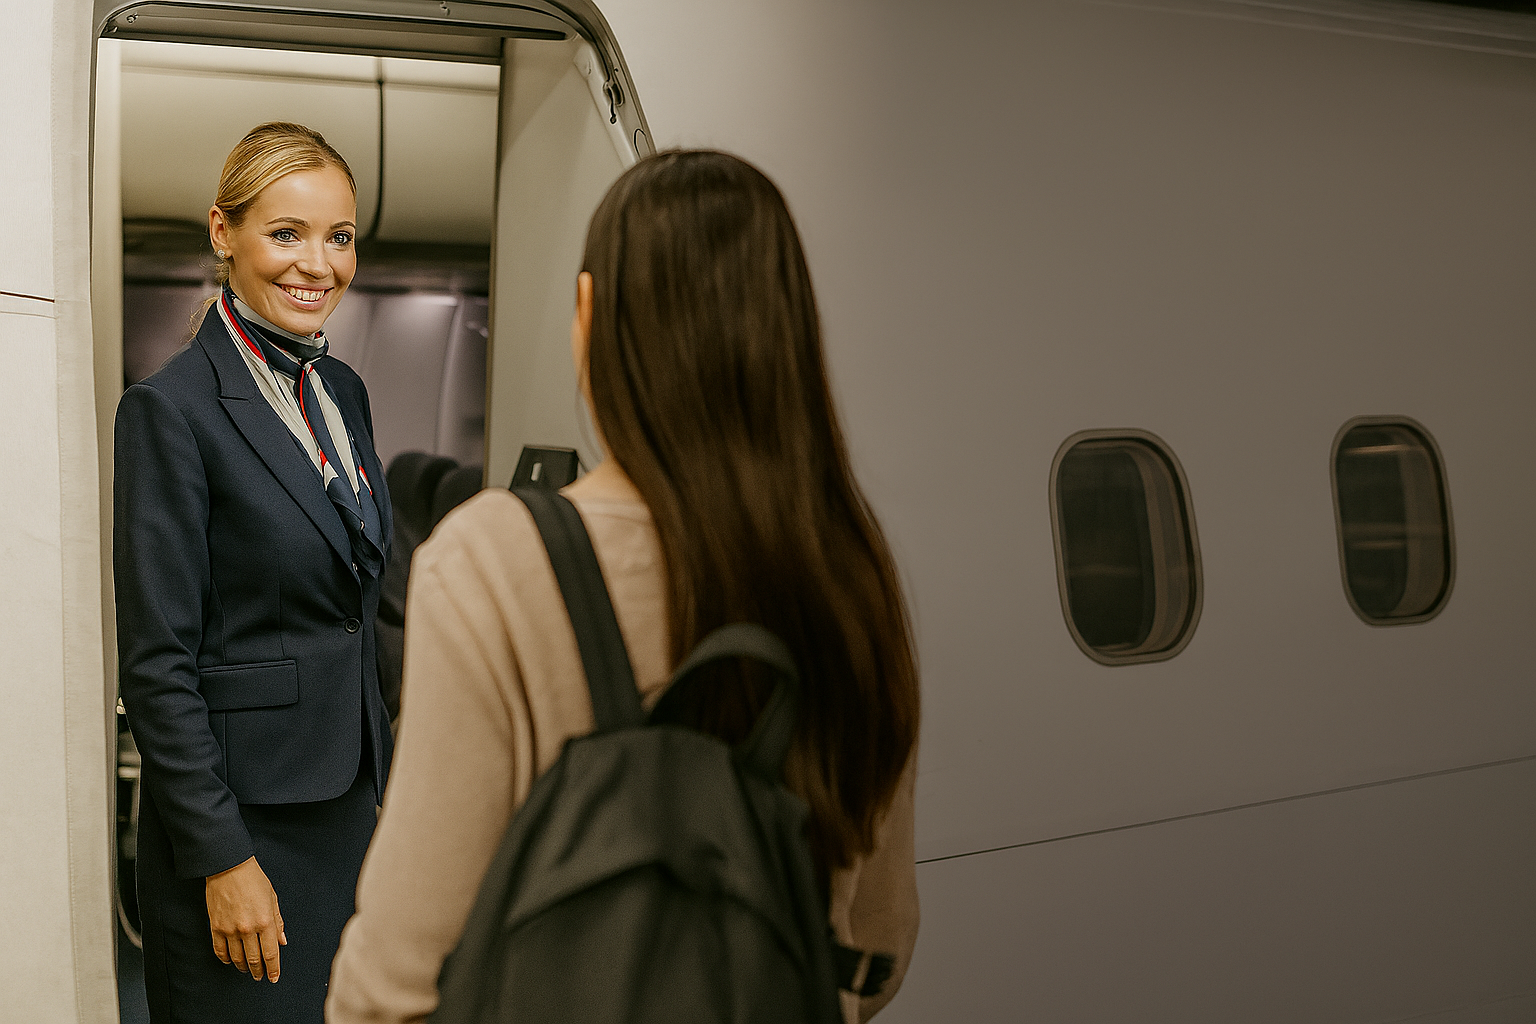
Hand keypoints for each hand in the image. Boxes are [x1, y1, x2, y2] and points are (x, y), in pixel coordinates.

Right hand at [205, 856, 285, 981]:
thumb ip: (278, 922)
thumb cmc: (254, 880)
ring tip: (247, 970)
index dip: (273, 968)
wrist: (229, 868)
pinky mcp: (215, 927)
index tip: (274, 977)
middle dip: (258, 971)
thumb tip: (282, 941)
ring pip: (237, 958)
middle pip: (254, 959)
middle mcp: (248, 929)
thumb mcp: (273, 898)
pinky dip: (225, 959)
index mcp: (265, 921)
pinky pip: (220, 950)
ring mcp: (230, 930)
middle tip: (260, 977)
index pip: (271, 953)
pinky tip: (230, 961)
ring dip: (243, 967)